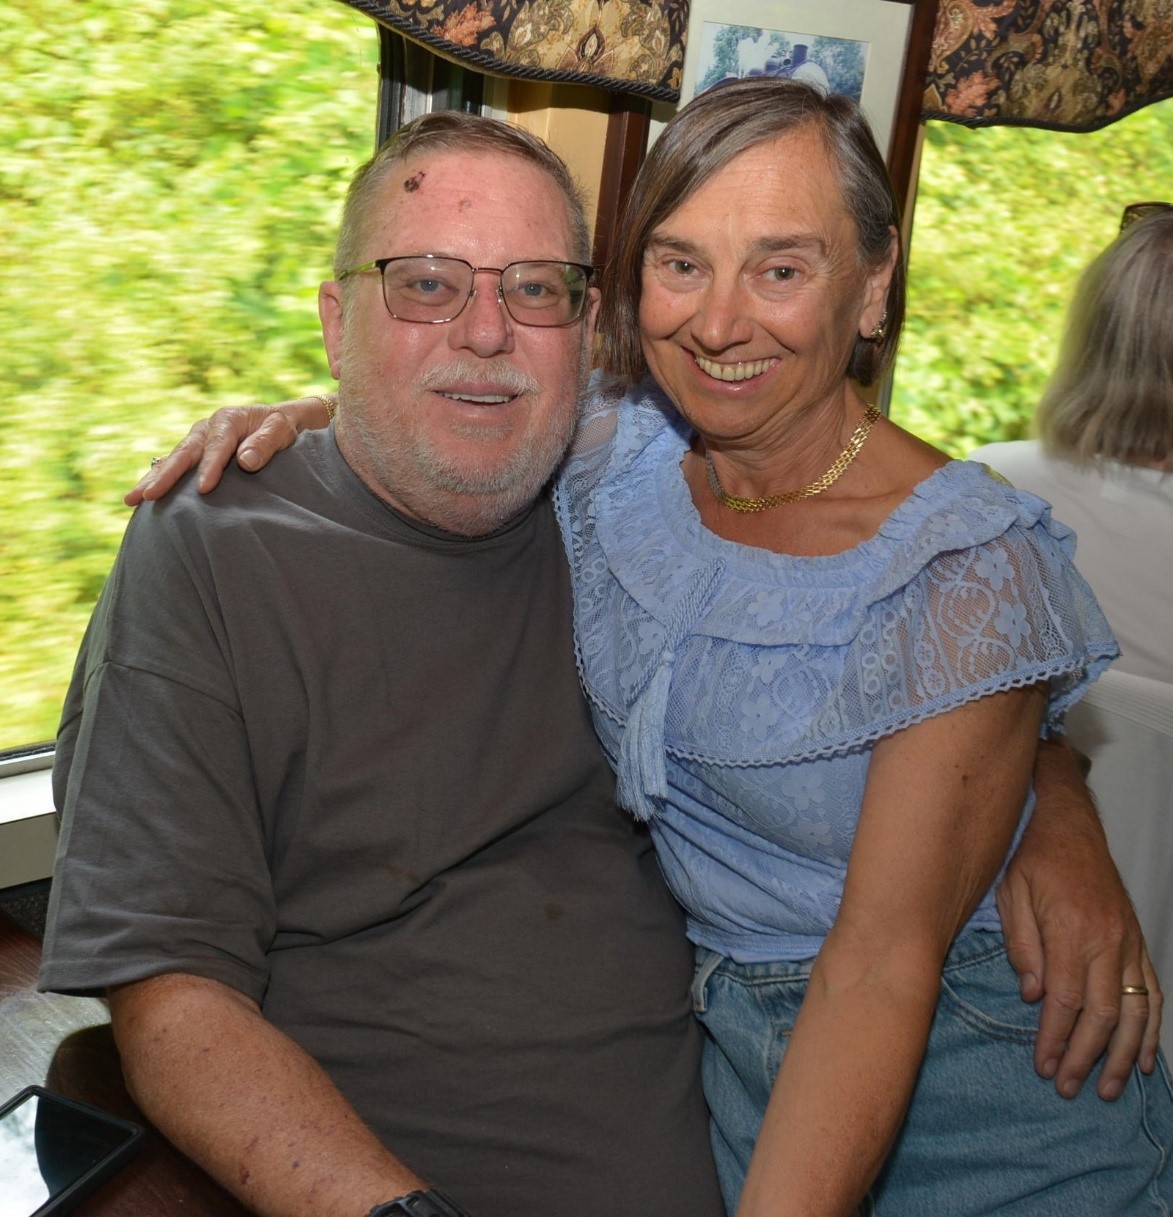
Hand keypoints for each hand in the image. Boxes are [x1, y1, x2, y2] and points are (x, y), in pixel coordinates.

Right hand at [125, 396, 333, 504]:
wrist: (282, 419)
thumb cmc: (283, 426)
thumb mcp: (282, 430)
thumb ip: (266, 444)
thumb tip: (245, 461)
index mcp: (228, 419)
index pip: (216, 447)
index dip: (210, 468)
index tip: (204, 489)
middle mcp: (207, 427)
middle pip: (184, 453)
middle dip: (165, 476)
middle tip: (147, 496)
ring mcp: (199, 439)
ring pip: (173, 460)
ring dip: (153, 479)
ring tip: (131, 499)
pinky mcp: (197, 451)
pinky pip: (175, 465)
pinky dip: (159, 478)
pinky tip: (144, 497)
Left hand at [998, 740, 1160, 1100]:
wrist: (1069, 822)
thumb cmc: (1031, 857)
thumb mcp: (1010, 892)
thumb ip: (1022, 945)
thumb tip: (1034, 996)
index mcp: (1072, 931)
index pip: (1067, 1002)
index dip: (1056, 1039)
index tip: (1043, 1065)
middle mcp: (1108, 941)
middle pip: (1102, 1015)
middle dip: (1086, 1057)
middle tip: (1067, 1087)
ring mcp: (1128, 943)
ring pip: (1134, 1012)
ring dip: (1123, 1055)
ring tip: (1109, 1089)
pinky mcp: (1137, 942)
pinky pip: (1153, 993)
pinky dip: (1152, 1030)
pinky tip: (1148, 1059)